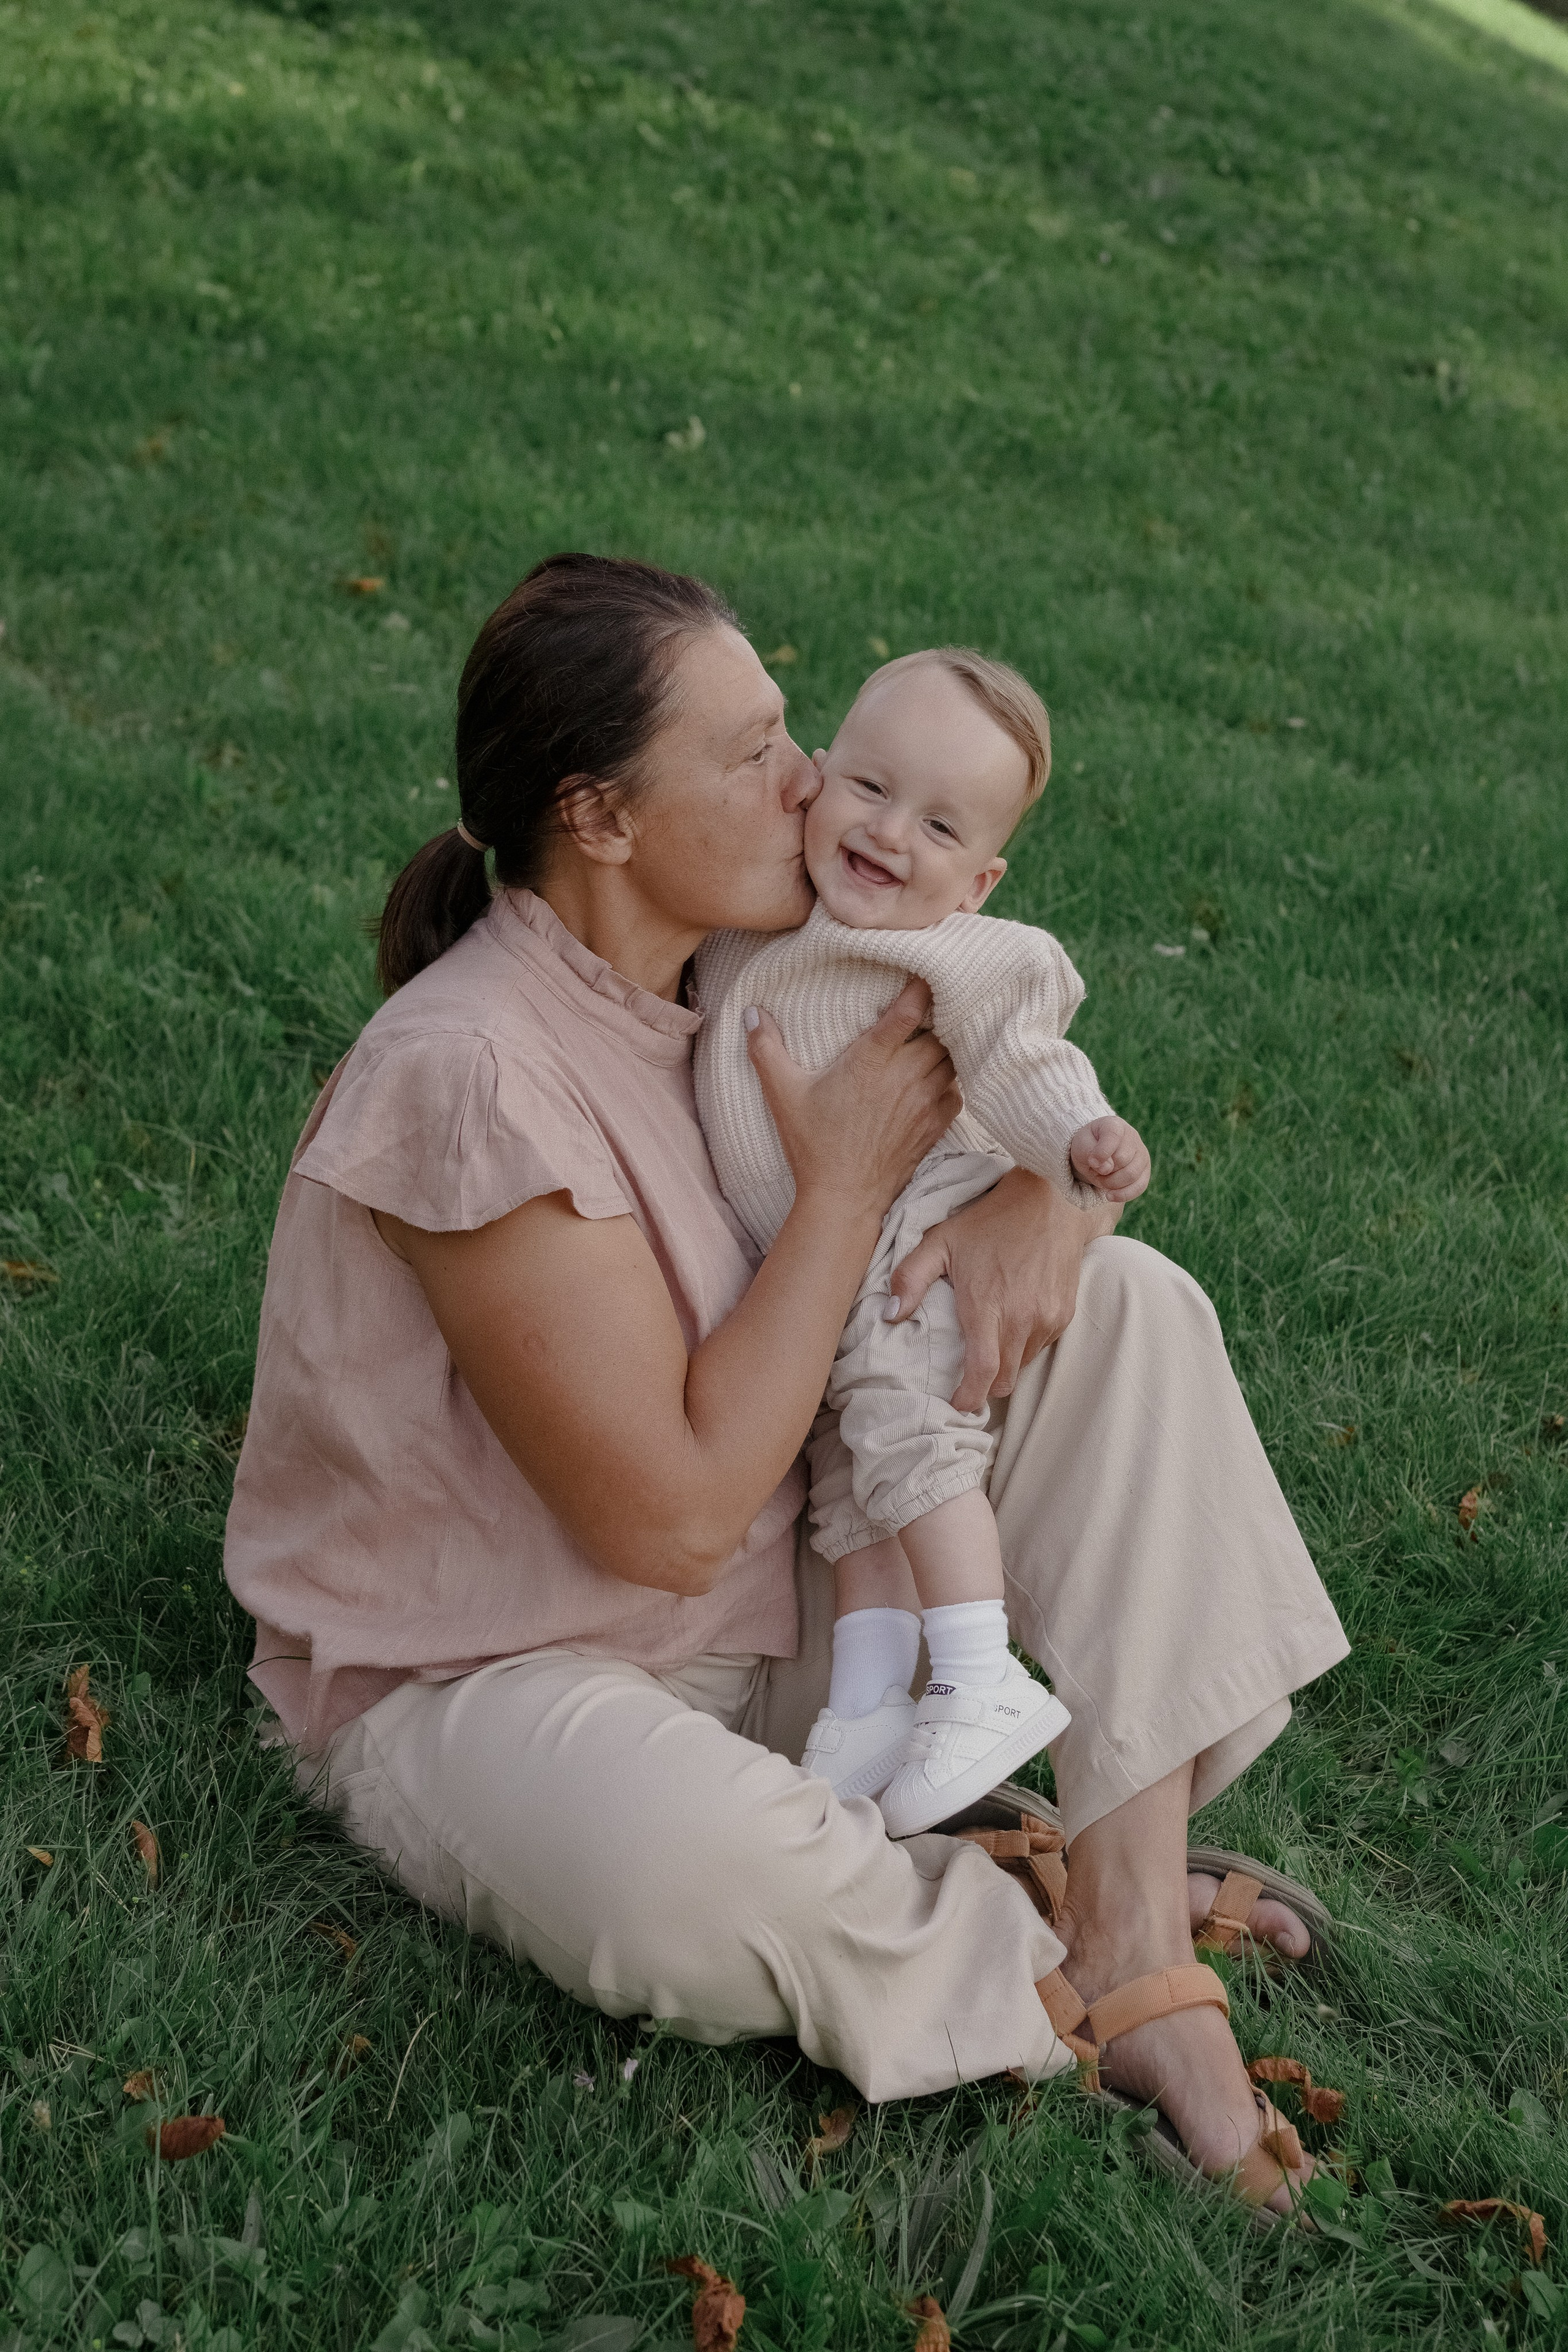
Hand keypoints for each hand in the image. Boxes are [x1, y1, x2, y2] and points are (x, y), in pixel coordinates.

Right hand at [746, 977, 960, 1221]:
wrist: (844, 1198)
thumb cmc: (813, 1145)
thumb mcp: (782, 1094)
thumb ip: (766, 1048)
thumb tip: (752, 1012)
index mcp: (870, 1060)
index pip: (909, 1011)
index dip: (921, 989)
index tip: (923, 977)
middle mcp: (905, 1076)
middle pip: (940, 1031)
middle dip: (934, 1020)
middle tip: (924, 1013)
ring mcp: (924, 1102)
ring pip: (952, 1059)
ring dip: (945, 1048)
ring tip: (931, 1042)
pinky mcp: (935, 1125)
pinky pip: (957, 1091)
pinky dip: (950, 1081)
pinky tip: (935, 1081)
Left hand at [888, 1169, 1118, 1410]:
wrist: (1052, 1200)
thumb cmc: (991, 1220)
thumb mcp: (940, 1240)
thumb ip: (910, 1278)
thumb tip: (889, 1315)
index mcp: (987, 1306)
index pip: (982, 1372)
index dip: (968, 1396)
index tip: (956, 1404)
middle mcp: (1022, 1318)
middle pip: (1004, 1380)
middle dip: (985, 1386)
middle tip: (968, 1376)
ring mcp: (1047, 1318)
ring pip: (1023, 1365)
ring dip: (1005, 1363)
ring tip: (990, 1339)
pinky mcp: (1064, 1313)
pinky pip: (1041, 1346)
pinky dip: (1025, 1345)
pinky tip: (1013, 1321)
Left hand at [1069, 1115, 1150, 1203]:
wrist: (1095, 1152)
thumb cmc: (1088, 1145)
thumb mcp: (1081, 1145)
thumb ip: (1091, 1152)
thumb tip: (1107, 1168)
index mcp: (1114, 1125)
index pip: (1113, 1135)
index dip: (1102, 1152)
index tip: (1092, 1162)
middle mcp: (1132, 1137)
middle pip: (1122, 1159)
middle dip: (1104, 1171)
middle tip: (1095, 1170)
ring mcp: (1142, 1154)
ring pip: (1131, 1175)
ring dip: (1111, 1183)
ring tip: (1101, 1179)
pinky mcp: (1145, 1171)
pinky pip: (1140, 1187)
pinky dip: (1123, 1194)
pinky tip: (1109, 1195)